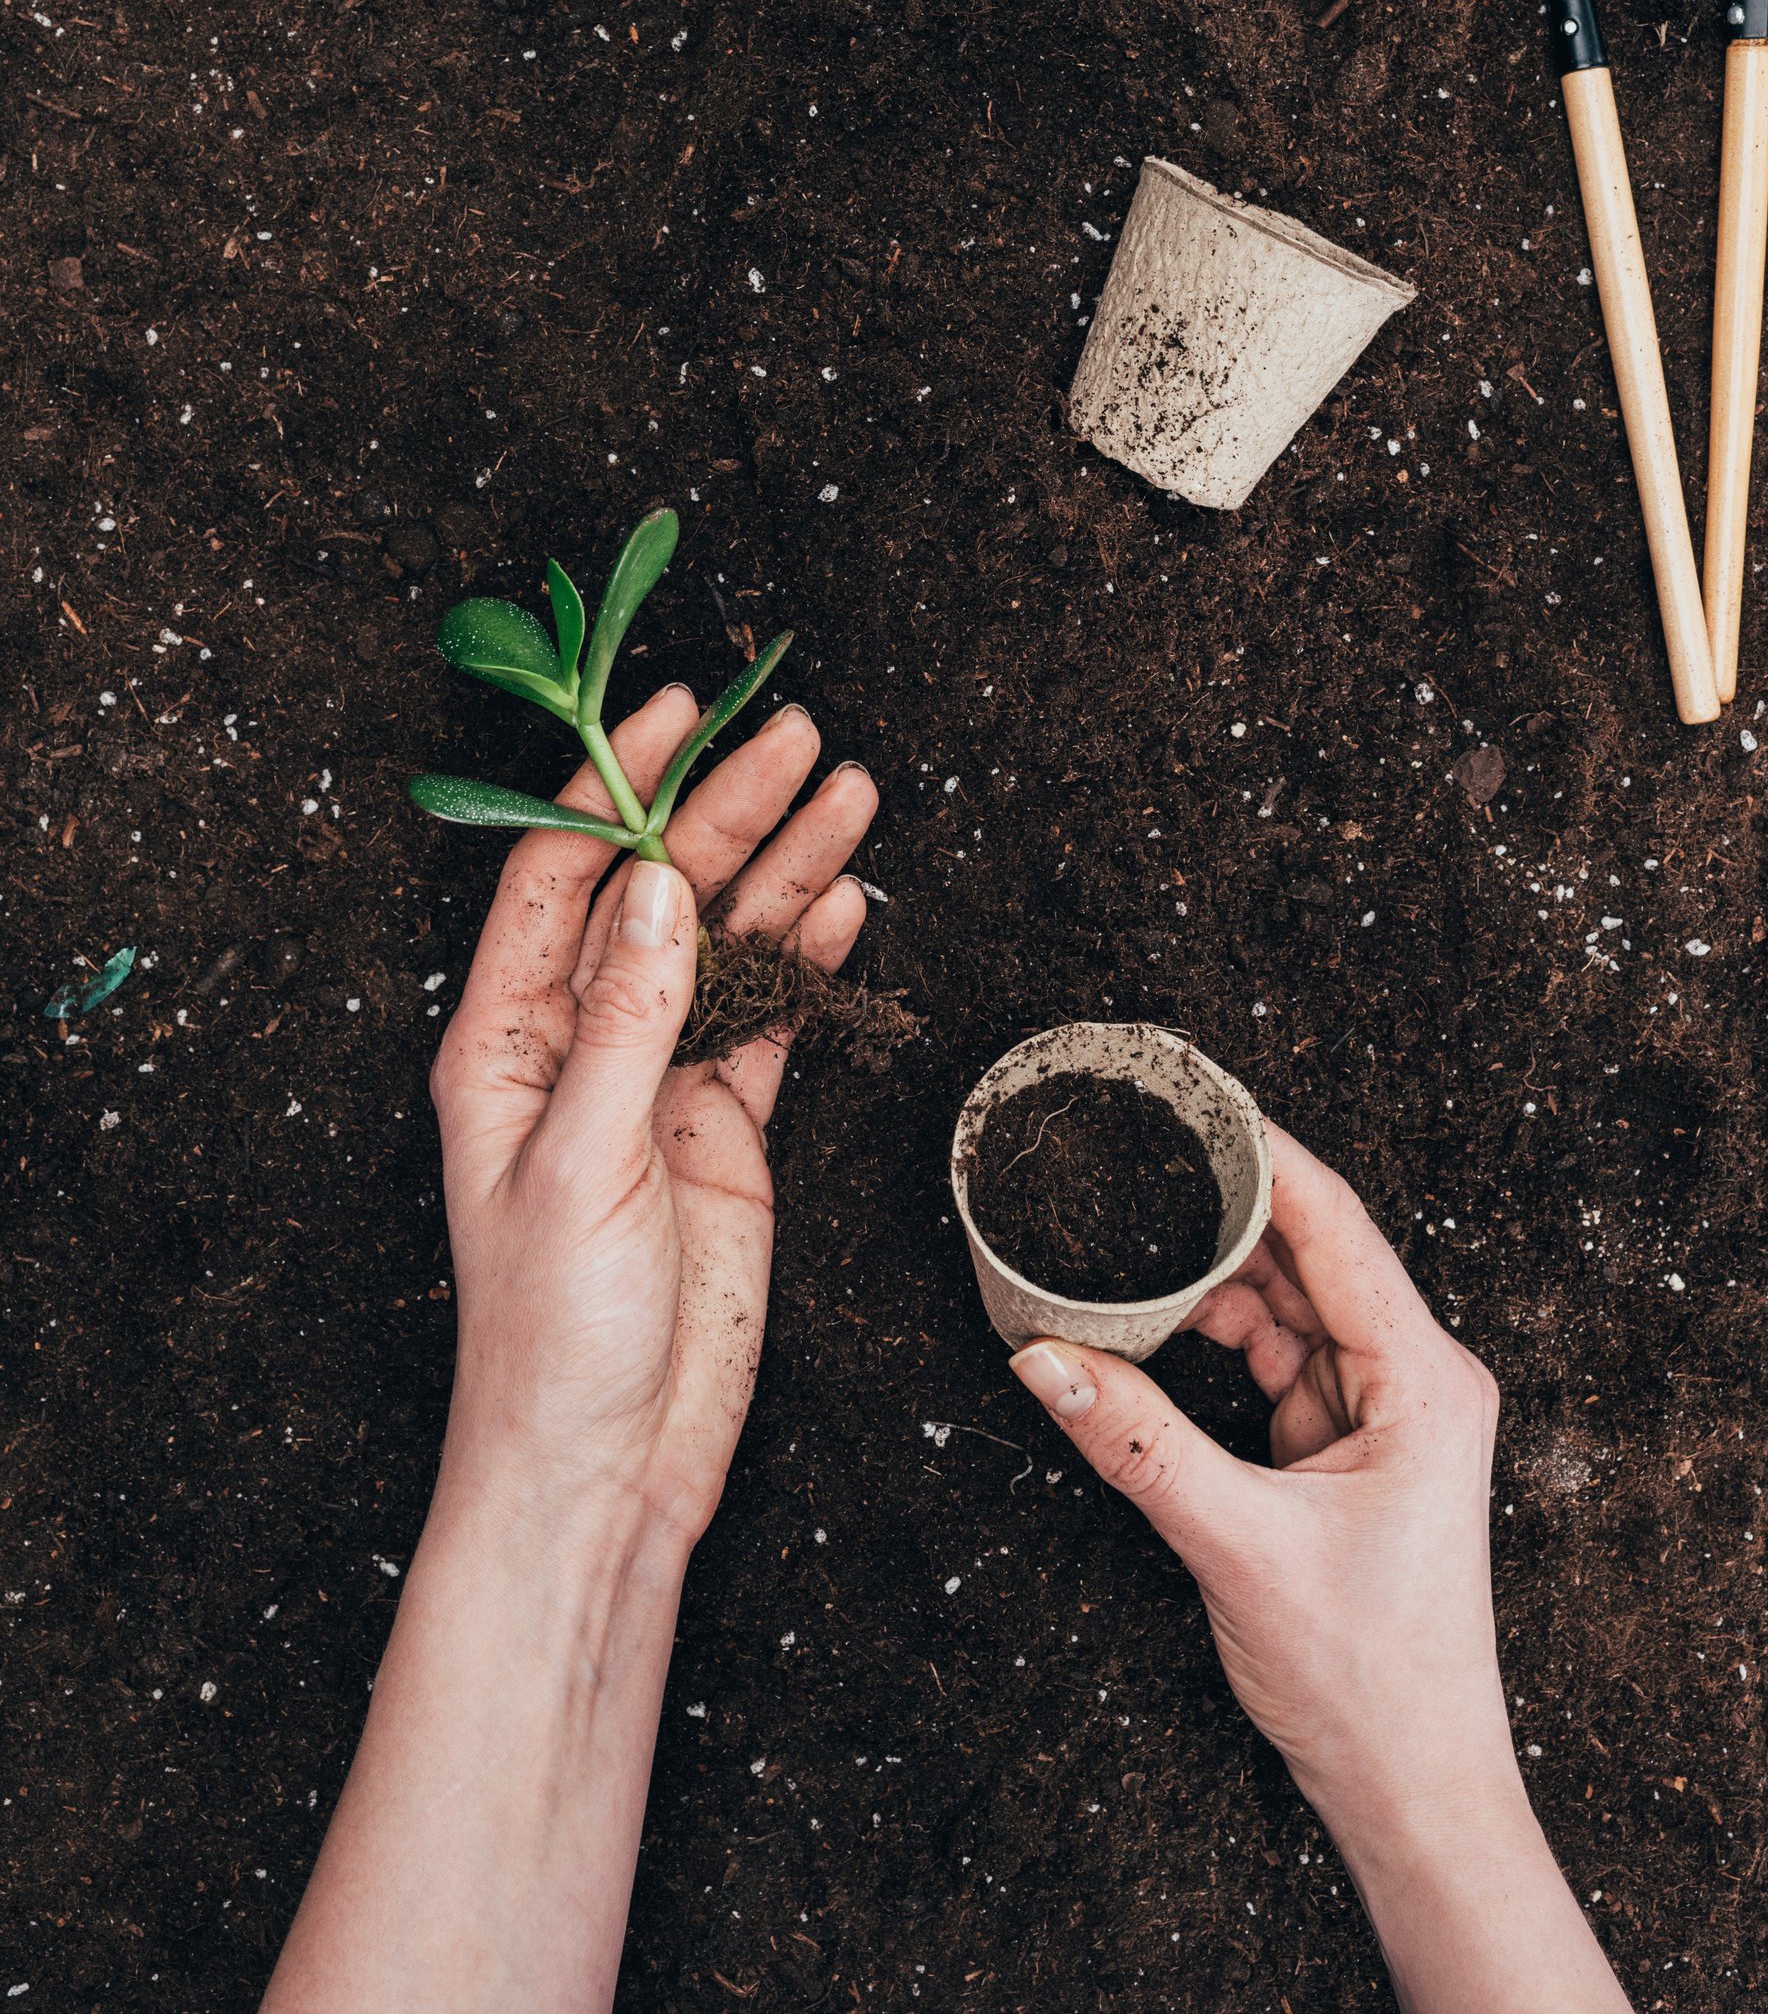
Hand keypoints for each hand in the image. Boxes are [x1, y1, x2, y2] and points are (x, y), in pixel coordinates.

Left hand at [430, 683, 877, 1551]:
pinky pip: (773, 1019)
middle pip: (660, 893)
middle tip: (803, 743)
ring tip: (850, 797)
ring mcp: (658, 1083)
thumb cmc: (552, 1337)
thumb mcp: (582, 1162)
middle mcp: (578, 1045)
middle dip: (729, 811)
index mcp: (504, 1041)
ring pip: (728, 943)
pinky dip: (812, 959)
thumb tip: (653, 886)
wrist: (608, 1468)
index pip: (562, 875)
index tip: (682, 712)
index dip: (621, 786)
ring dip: (786, 870)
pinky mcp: (724, 1130)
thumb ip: (626, 1019)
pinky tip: (848, 904)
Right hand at [1009, 1122, 1511, 1839]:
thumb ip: (1138, 1446)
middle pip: (1307, 1253)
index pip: (1335, 1224)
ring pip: (1284, 1306)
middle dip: (1218, 1211)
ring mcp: (1383, 1412)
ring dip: (1207, 1284)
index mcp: (1425, 1379)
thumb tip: (1046, 1361)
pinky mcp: (1348, 1448)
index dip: (1262, 1151)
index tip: (1195, 1094)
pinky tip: (1152, 1326)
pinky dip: (1214, 1343)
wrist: (1417, 1792)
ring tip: (1122, 1245)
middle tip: (1136, 1155)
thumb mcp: (1238, 1550)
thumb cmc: (1372, 1682)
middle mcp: (1416, 1377)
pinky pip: (1276, 1361)